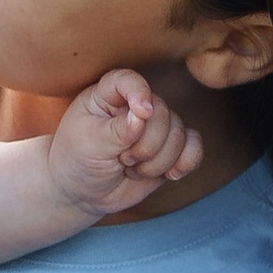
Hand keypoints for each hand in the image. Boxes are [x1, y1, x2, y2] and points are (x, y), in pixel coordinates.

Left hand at [44, 68, 205, 220]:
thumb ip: (116, 130)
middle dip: (146, 145)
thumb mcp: (88, 145)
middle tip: (123, 159)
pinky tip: (170, 175)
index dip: (139, 92)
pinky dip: (186, 162)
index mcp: (108, 95)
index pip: (128, 80)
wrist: (84, 192)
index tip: (142, 112)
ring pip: (179, 134)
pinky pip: (194, 148)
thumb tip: (143, 116)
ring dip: (158, 161)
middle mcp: (136, 105)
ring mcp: (156, 127)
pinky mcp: (170, 149)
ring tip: (133, 170)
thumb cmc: (78, 160)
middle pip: (162, 113)